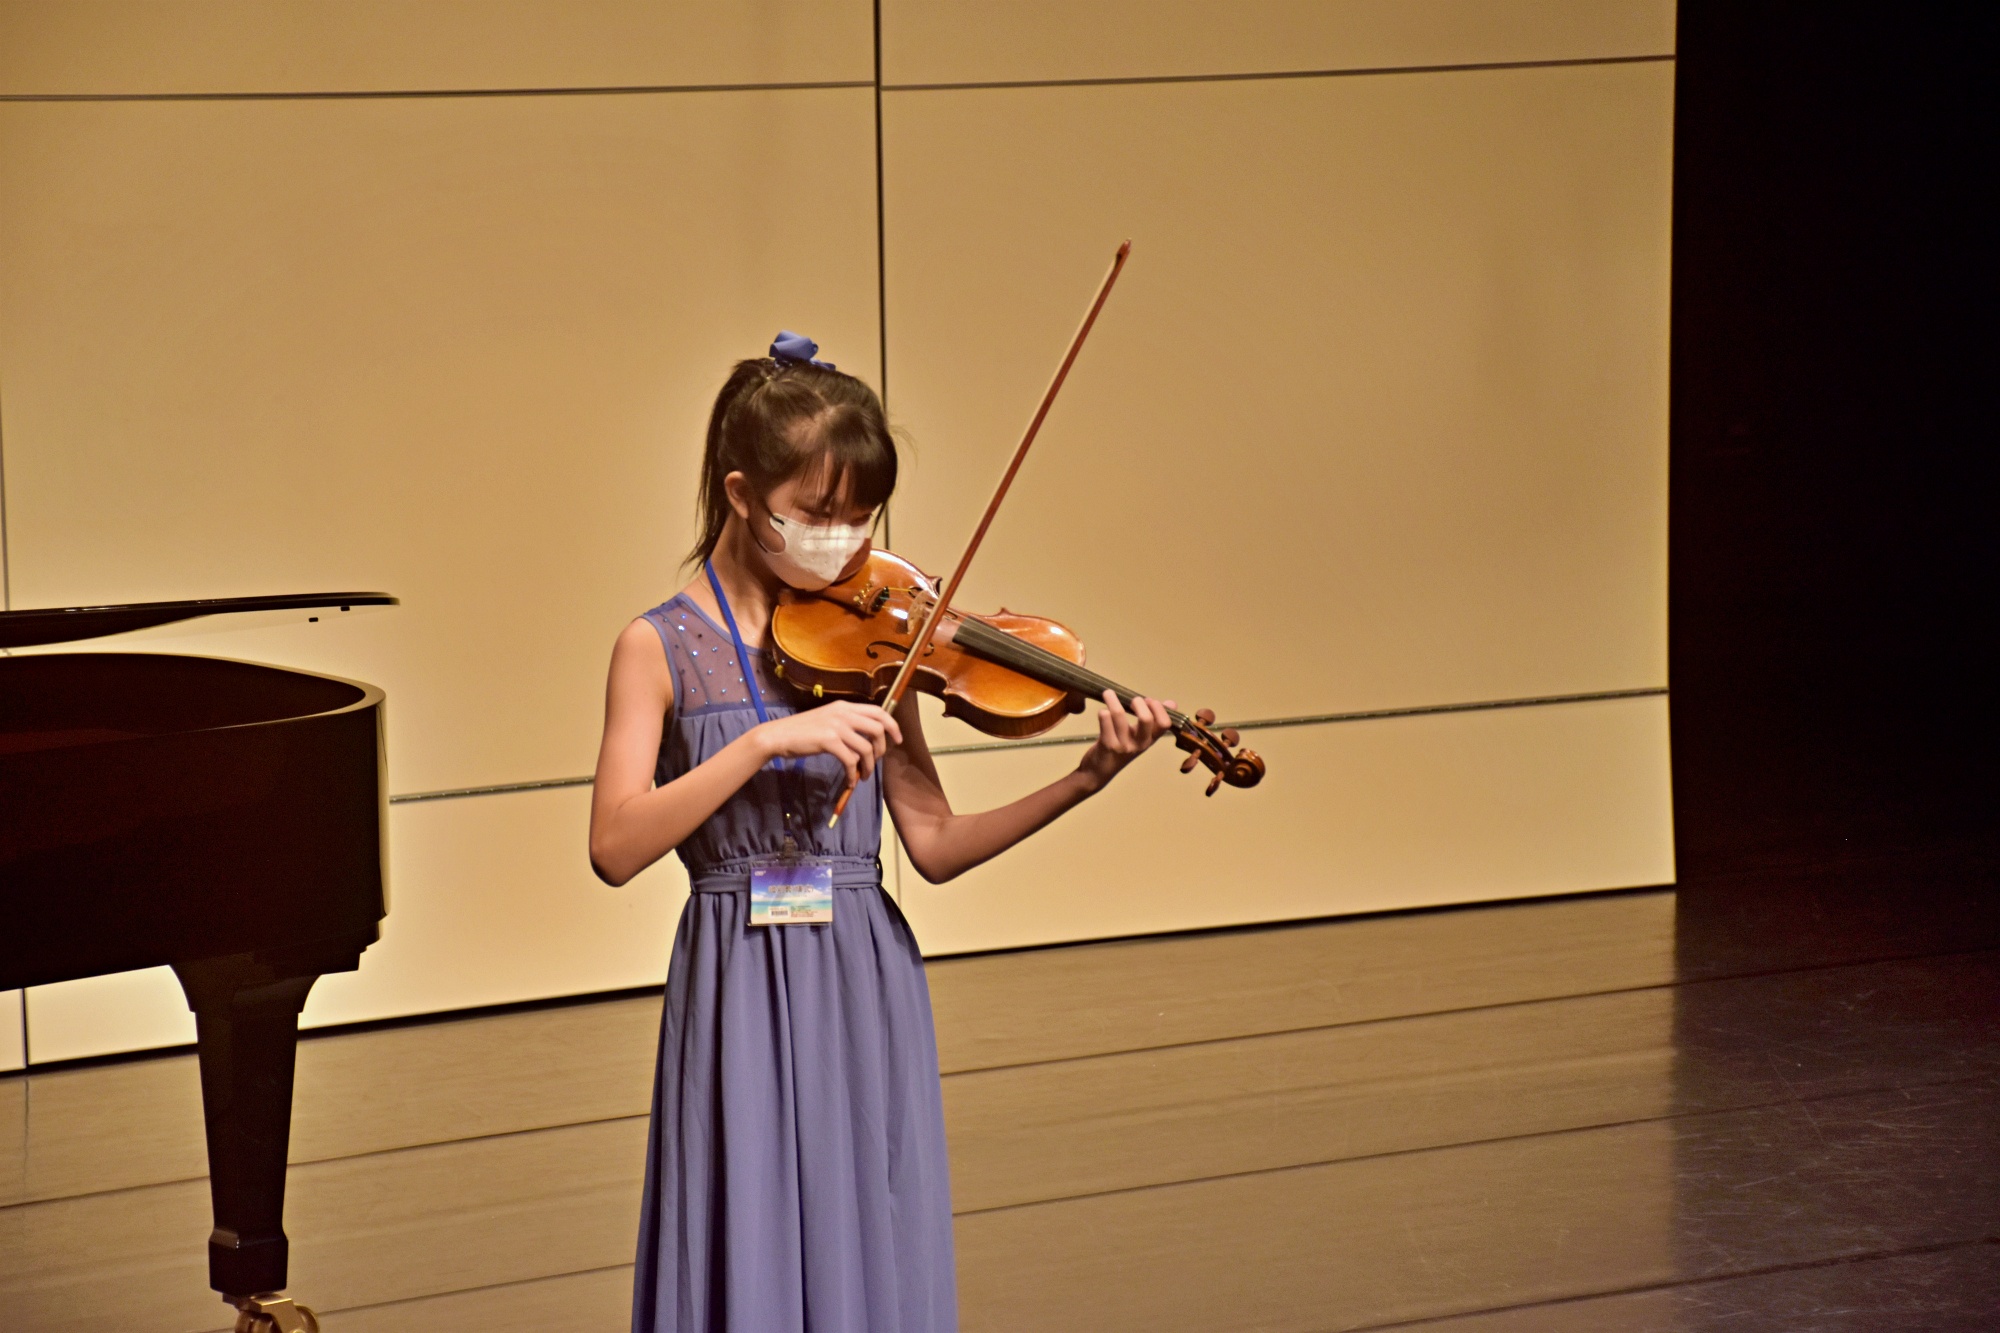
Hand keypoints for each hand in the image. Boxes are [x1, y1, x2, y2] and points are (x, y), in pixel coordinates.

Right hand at [756, 701, 903, 785]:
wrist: (778, 735)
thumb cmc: (802, 731)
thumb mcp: (827, 720)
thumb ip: (846, 724)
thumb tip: (867, 741)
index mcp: (845, 706)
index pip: (879, 711)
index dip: (893, 726)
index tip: (898, 740)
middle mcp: (843, 713)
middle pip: (878, 729)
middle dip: (882, 749)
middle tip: (876, 761)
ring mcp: (836, 726)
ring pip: (866, 748)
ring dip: (868, 766)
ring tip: (863, 776)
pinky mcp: (828, 741)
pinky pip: (850, 760)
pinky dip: (853, 774)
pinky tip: (850, 781)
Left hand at [1078, 691, 1174, 791]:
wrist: (1099, 773)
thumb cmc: (1121, 750)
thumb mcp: (1140, 738)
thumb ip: (1154, 721)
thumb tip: (1172, 703)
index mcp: (1149, 740)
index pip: (1164, 724)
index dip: (1158, 708)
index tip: (1148, 700)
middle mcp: (1139, 744)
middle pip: (1146, 719)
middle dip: (1138, 703)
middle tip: (1131, 700)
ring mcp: (1122, 745)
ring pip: (1119, 715)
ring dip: (1113, 700)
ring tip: (1108, 693)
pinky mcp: (1106, 744)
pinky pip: (1104, 720)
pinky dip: (1103, 712)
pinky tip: (1102, 713)